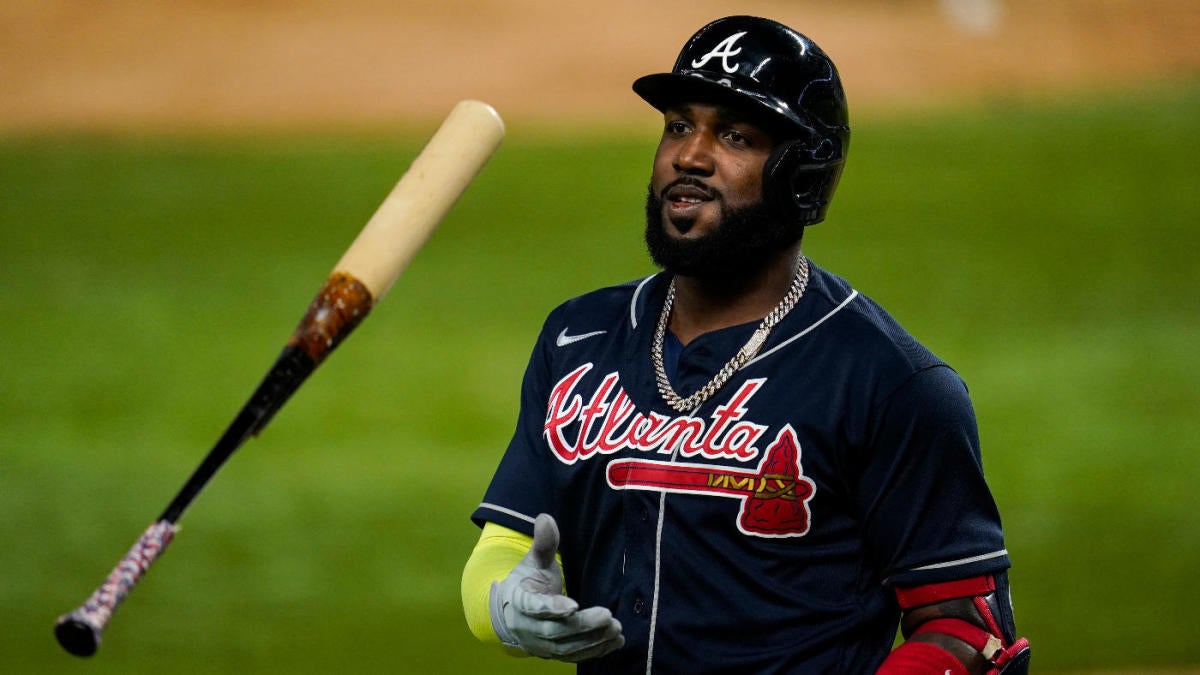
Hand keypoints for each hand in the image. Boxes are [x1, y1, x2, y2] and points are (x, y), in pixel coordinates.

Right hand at [489, 513, 623, 661]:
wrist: (512, 613)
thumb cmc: (528, 582)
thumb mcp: (534, 561)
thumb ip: (543, 543)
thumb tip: (545, 518)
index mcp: (519, 601)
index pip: (533, 607)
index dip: (552, 607)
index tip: (573, 605)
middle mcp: (527, 627)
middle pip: (555, 631)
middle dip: (582, 625)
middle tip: (608, 616)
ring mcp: (540, 644)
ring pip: (567, 647)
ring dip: (592, 640)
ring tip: (616, 629)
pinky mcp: (554, 654)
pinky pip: (575, 656)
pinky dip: (595, 651)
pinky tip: (615, 642)